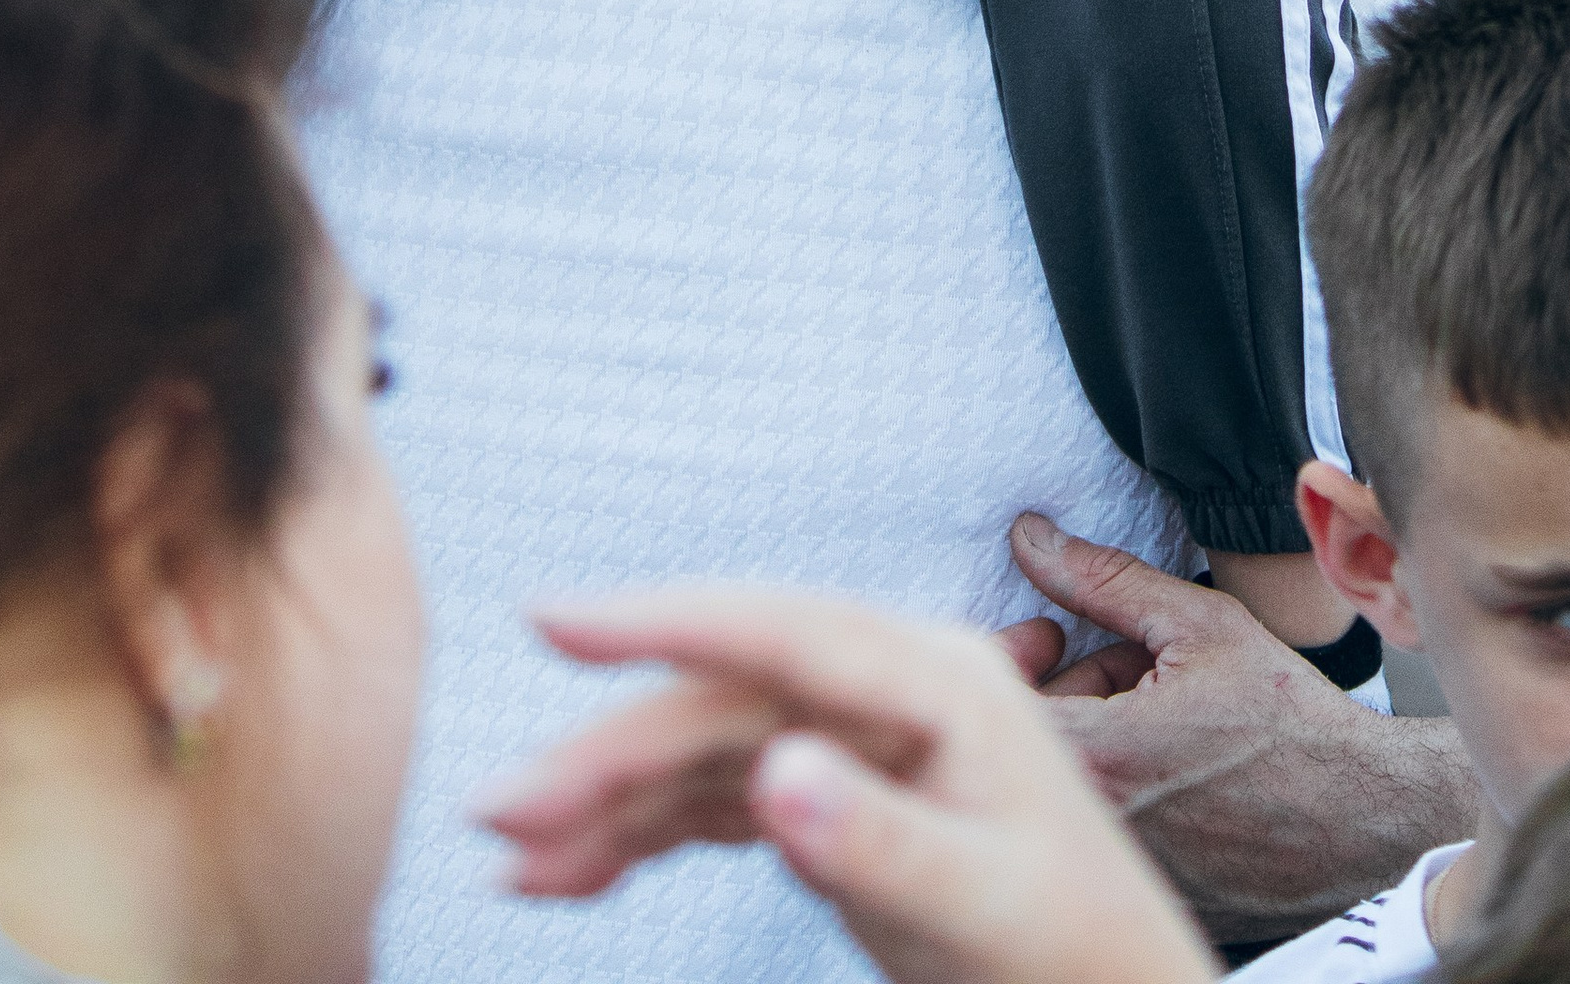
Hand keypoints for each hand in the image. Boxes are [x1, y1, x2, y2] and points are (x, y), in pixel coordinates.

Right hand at [476, 583, 1214, 983]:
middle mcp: (884, 689)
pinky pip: (712, 803)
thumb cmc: (1073, 950)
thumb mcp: (985, 905)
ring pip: (700, 753)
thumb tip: (773, 775)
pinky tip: (566, 875)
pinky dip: (638, 839)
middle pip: (719, 703)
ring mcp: (850, 738)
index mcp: (936, 681)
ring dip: (604, 803)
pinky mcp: (827, 795)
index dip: (662, 620)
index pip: (780, 635)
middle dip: (604, 753)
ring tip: (510, 858)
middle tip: (496, 813)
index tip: (553, 619)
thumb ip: (879, 842)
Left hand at [1007, 517, 1480, 947]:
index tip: (1048, 634)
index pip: (1000, 706)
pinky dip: (1123, 790)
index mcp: (1099, 759)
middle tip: (1114, 661)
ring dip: (1094, 739)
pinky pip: (1109, 834)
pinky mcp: (1152, 898)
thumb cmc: (1292, 723)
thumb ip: (1101, 580)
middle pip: (1033, 750)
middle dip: (1063, 691)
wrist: (1368, 817)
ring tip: (1155, 709)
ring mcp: (1126, 873)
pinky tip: (1168, 765)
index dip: (1011, 657)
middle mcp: (1101, 829)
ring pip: (1071, 791)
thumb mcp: (1198, 624)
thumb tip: (1031, 539)